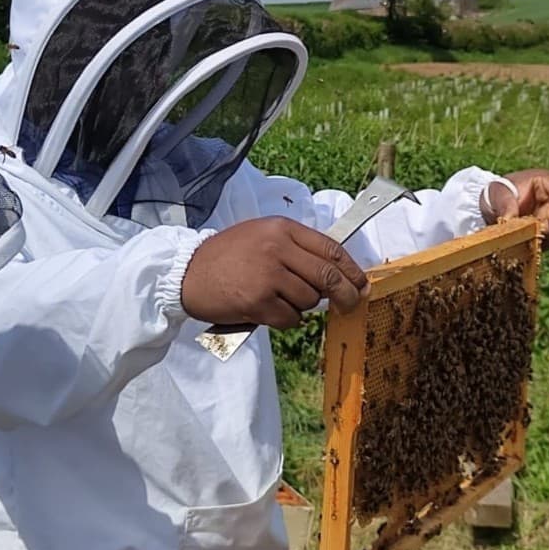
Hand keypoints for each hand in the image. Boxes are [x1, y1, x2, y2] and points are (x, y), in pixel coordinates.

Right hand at [182, 217, 367, 328]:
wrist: (187, 273)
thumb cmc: (227, 257)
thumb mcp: (261, 236)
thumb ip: (295, 248)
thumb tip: (335, 272)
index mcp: (281, 228)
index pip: (331, 249)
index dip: (352, 269)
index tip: (362, 283)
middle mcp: (277, 248)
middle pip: (328, 276)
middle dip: (347, 295)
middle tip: (352, 305)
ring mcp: (268, 275)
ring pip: (309, 300)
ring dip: (302, 306)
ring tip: (280, 300)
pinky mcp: (258, 301)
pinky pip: (291, 318)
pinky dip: (286, 320)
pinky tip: (270, 312)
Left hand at [481, 169, 548, 249]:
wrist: (492, 206)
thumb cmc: (497, 192)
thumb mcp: (497, 193)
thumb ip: (505, 204)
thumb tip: (510, 220)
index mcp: (546, 182)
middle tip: (537, 234)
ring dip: (546, 237)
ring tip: (527, 240)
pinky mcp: (546, 230)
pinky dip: (539, 244)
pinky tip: (526, 245)